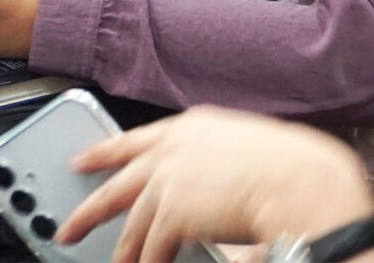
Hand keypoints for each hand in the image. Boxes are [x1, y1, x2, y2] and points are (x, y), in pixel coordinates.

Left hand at [58, 107, 373, 262]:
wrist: (302, 182)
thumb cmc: (295, 166)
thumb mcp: (249, 146)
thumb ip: (220, 160)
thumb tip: (213, 187)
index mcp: (194, 125)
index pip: (137, 138)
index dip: (106, 151)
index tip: (86, 158)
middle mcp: (175, 147)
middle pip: (117, 178)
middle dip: (91, 206)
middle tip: (70, 223)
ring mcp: (170, 177)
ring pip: (131, 218)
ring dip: (124, 247)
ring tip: (116, 262)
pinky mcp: (174, 210)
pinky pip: (153, 245)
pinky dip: (149, 261)